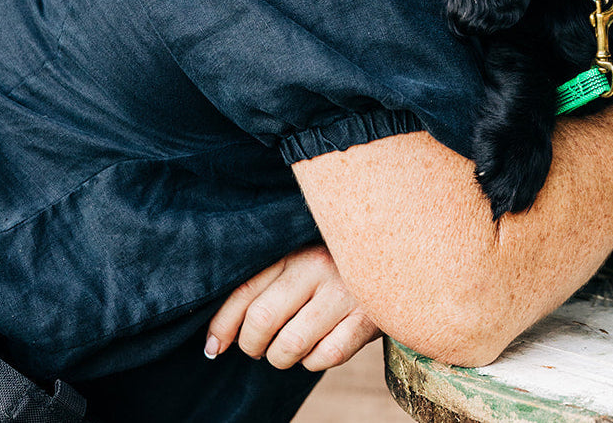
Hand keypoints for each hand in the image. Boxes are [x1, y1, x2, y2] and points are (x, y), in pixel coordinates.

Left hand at [205, 244, 379, 370]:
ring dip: (281, 357)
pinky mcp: (367, 319)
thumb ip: (267, 286)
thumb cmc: (337, 268)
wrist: (398, 258)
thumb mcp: (303, 262)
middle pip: (261, 321)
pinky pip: (323, 358)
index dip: (222, 325)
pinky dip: (314, 361)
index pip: (246, 291)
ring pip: (289, 346)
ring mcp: (345, 293)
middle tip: (257, 347)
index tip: (213, 347)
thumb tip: (216, 339)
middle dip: (251, 345)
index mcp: (297, 250)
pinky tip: (320, 344)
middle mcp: (319, 267)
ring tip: (289, 347)